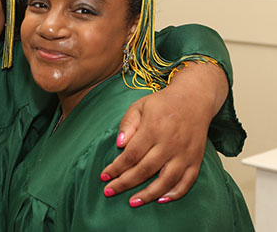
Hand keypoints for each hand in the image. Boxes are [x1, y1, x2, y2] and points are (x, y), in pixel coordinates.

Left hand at [100, 62, 227, 206]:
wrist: (194, 98)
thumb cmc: (163, 103)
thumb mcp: (140, 106)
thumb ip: (128, 124)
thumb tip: (119, 145)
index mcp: (153, 128)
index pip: (131, 154)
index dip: (116, 168)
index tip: (104, 176)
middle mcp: (170, 143)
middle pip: (145, 170)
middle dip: (125, 183)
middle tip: (110, 191)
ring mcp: (185, 153)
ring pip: (166, 180)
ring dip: (148, 194)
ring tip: (133, 202)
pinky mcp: (196, 158)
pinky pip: (187, 181)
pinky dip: (175, 193)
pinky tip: (161, 200)